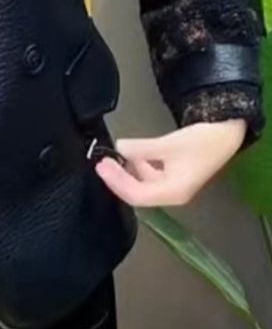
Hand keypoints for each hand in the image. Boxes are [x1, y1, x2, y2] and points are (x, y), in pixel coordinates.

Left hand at [94, 119, 246, 206]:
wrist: (225, 134)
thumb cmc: (202, 142)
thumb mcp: (168, 144)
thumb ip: (141, 149)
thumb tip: (120, 148)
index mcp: (173, 192)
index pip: (136, 195)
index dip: (116, 182)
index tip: (102, 166)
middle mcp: (171, 193)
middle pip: (137, 192)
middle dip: (118, 177)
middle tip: (103, 161)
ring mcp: (172, 185)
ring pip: (142, 183)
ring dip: (127, 171)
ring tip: (114, 156)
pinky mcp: (173, 175)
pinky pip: (149, 175)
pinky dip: (138, 165)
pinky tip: (132, 154)